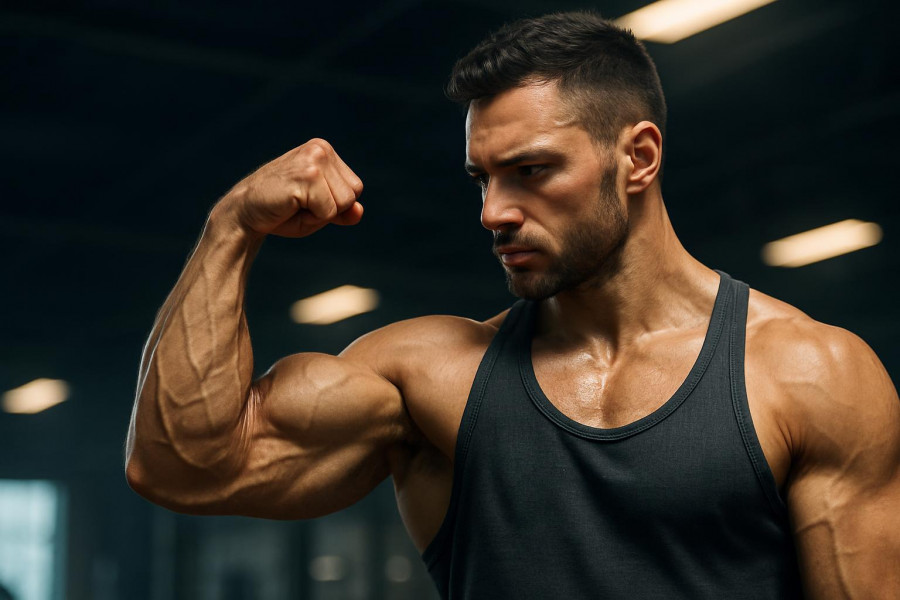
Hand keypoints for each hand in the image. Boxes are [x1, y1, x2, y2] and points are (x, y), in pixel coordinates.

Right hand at [217, 139, 363, 237]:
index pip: (355, 188)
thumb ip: (343, 211)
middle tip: (299, 204)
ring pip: (343, 203)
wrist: (244, 213)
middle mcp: (321, 149)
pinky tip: (289, 206)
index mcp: (324, 150)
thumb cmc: (281, 211)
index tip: (308, 201)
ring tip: (295, 204)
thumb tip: (360, 211)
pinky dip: (311, 218)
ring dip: (320, 214)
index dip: (335, 205)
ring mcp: (314, 159)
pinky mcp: (307, 174)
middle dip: (329, 210)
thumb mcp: (319, 212)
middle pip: (352, 195)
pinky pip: (328, 211)